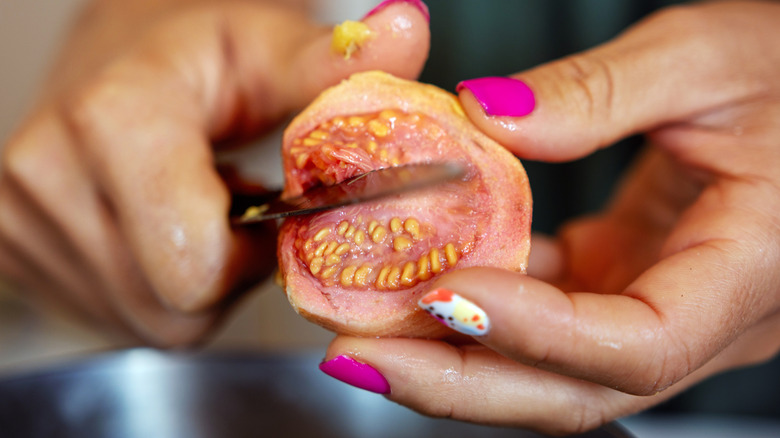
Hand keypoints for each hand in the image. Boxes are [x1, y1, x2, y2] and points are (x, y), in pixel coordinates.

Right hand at [0, 0, 429, 344]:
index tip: (267, 205)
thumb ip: (334, 64)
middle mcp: (45, 175)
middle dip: (229, 274)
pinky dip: (160, 289)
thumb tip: (407, 31)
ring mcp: (20, 222)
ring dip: (198, 283)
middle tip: (238, 210)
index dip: (253, 252)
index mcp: (112, 119)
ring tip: (201, 212)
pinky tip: (164, 228)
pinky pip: (121, 318)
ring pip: (151, 322)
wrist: (118, 61)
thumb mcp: (269, 47)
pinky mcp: (14, 252)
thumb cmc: (199, 53)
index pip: (196, 264)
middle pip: (175, 307)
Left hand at [323, 1, 779, 433]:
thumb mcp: (706, 57)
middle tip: (359, 354)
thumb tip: (485, 119)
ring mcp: (659, 309)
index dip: (535, 332)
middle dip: (458, 381)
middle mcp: (704, 319)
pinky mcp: (625, 285)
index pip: (637, 343)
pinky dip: (478, 307)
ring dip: (452, 354)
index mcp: (749, 271)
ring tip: (365, 329)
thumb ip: (599, 92)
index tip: (443, 292)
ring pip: (550, 369)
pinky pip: (546, 318)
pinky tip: (418, 280)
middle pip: (575, 390)